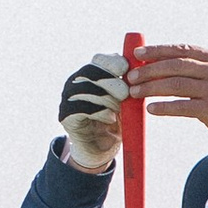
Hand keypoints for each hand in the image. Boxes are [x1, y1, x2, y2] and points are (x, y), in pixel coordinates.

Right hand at [55, 53, 129, 172]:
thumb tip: (143, 70)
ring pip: (86, 89)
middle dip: (112, 82)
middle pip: (92, 72)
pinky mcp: (65, 115)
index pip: (99, 59)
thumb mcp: (127, 101)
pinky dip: (98, 112)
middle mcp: (76, 82)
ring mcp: (68, 98)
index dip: (113, 63)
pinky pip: (80, 108)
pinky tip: (109, 118)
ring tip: (118, 110)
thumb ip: (131, 86)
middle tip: (125, 95)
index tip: (126, 71)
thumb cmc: (117, 121)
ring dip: (107, 99)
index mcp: (91, 74)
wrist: (102, 148)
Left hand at [127, 44, 207, 155]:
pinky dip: (164, 107)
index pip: (183, 50)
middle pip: (176, 65)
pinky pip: (182, 106)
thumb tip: (155, 64)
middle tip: (131, 77)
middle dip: (150, 70)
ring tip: (134, 92)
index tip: (137, 53)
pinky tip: (151, 109)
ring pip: (176, 84)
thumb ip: (194, 69)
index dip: (158, 50)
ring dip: (151, 88)